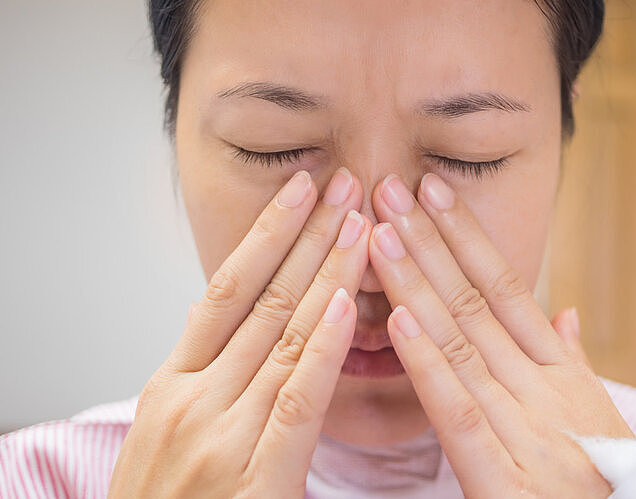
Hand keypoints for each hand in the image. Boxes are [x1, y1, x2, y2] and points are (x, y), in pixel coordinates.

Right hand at [109, 168, 370, 497]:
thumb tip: (261, 332)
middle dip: (307, 235)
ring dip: (326, 273)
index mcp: (171, 385)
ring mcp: (220, 436)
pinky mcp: (256, 480)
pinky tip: (347, 303)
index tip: (301, 191)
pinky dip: (322, 347)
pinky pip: (297, 400)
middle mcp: (192, 398)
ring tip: (360, 222)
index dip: (266, 234)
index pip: (226, 290)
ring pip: (283, 335)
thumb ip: (213, 381)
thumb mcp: (174, 433)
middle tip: (343, 183)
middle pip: (261, 298)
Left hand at [368, 173, 633, 497]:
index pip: (507, 288)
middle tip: (389, 188)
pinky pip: (457, 411)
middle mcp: (542, 388)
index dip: (467, 236)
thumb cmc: (604, 481)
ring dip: (415, 284)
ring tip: (379, 234)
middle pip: (474, 302)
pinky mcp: (500, 478)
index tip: (433, 190)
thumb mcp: (597, 414)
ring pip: (460, 343)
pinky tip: (396, 321)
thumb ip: (574, 361)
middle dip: (429, 242)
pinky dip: (426, 364)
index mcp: (561, 372)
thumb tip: (566, 312)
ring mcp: (523, 429)